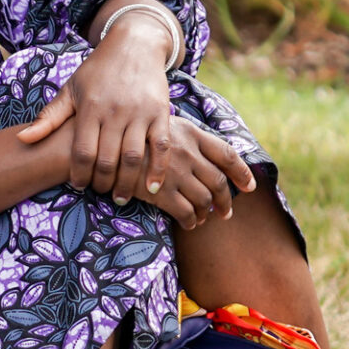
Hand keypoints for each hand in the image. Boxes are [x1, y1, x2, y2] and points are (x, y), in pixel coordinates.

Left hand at [17, 7, 181, 201]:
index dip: (79, 174)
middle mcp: (115, 111)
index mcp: (90, 107)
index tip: (78, 185)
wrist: (134, 45)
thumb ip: (49, 117)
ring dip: (128, 183)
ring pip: (134, 157)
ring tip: (121, 197)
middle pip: (107, 159)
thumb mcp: (70, 90)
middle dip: (102, 182)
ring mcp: (140, 112)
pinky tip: (152, 188)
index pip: (82, 151)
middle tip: (100, 192)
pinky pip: (162, 146)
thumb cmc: (97, 71)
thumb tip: (21, 140)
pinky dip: (158, 169)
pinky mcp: (161, 112)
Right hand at [138, 119, 257, 230]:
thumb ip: (182, 137)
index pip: (227, 154)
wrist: (98, 146)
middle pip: (219, 182)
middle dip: (225, 201)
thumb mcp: (158, 125)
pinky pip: (186, 213)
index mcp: (190, 133)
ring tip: (203, 219)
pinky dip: (191, 221)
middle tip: (225, 212)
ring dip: (207, 213)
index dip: (242, 172)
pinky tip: (188, 223)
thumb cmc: (126, 135)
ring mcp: (175, 173)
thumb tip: (202, 154)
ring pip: (204, 200)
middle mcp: (187, 152)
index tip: (250, 186)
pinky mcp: (160, 192)